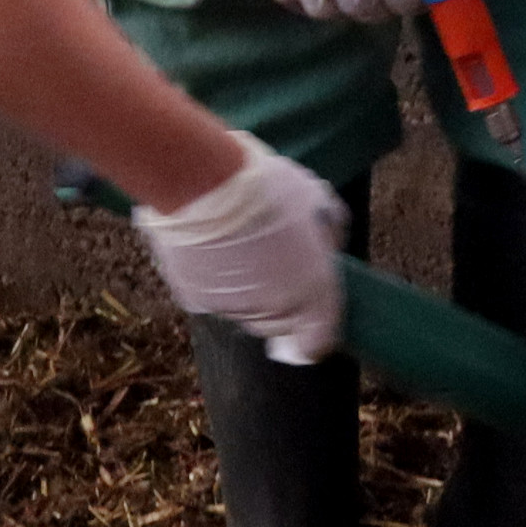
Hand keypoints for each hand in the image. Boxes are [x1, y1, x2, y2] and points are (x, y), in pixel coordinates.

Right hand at [132, 138, 346, 361]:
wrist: (202, 184)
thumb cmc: (265, 186)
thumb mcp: (317, 200)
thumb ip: (329, 235)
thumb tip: (326, 251)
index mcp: (312, 290)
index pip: (317, 342)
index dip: (314, 333)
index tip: (311, 316)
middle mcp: (274, 310)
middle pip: (279, 323)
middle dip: (280, 299)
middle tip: (273, 259)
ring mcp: (233, 308)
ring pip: (245, 311)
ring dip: (246, 289)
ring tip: (239, 245)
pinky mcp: (196, 300)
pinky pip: (212, 299)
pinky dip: (215, 282)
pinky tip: (212, 248)